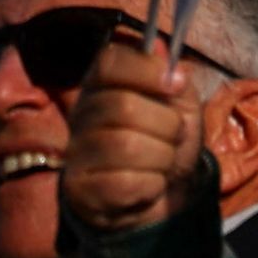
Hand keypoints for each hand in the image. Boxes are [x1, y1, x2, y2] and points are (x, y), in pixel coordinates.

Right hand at [58, 40, 206, 234]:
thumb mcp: (180, 108)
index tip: (175, 85)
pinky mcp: (80, 188)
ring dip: (162, 157)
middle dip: (167, 125)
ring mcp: (76, 151)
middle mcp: (82, 112)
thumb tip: (168, 60)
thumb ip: (175, 80)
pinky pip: (124, 182)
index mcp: (102, 84)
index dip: (146, 70)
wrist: (159, 197)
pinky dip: (151, 185)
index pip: (111, 62)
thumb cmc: (165, 143)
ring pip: (126, 145)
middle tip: (173, 137)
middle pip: (123, 106)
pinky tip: (149, 185)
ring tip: (162, 162)